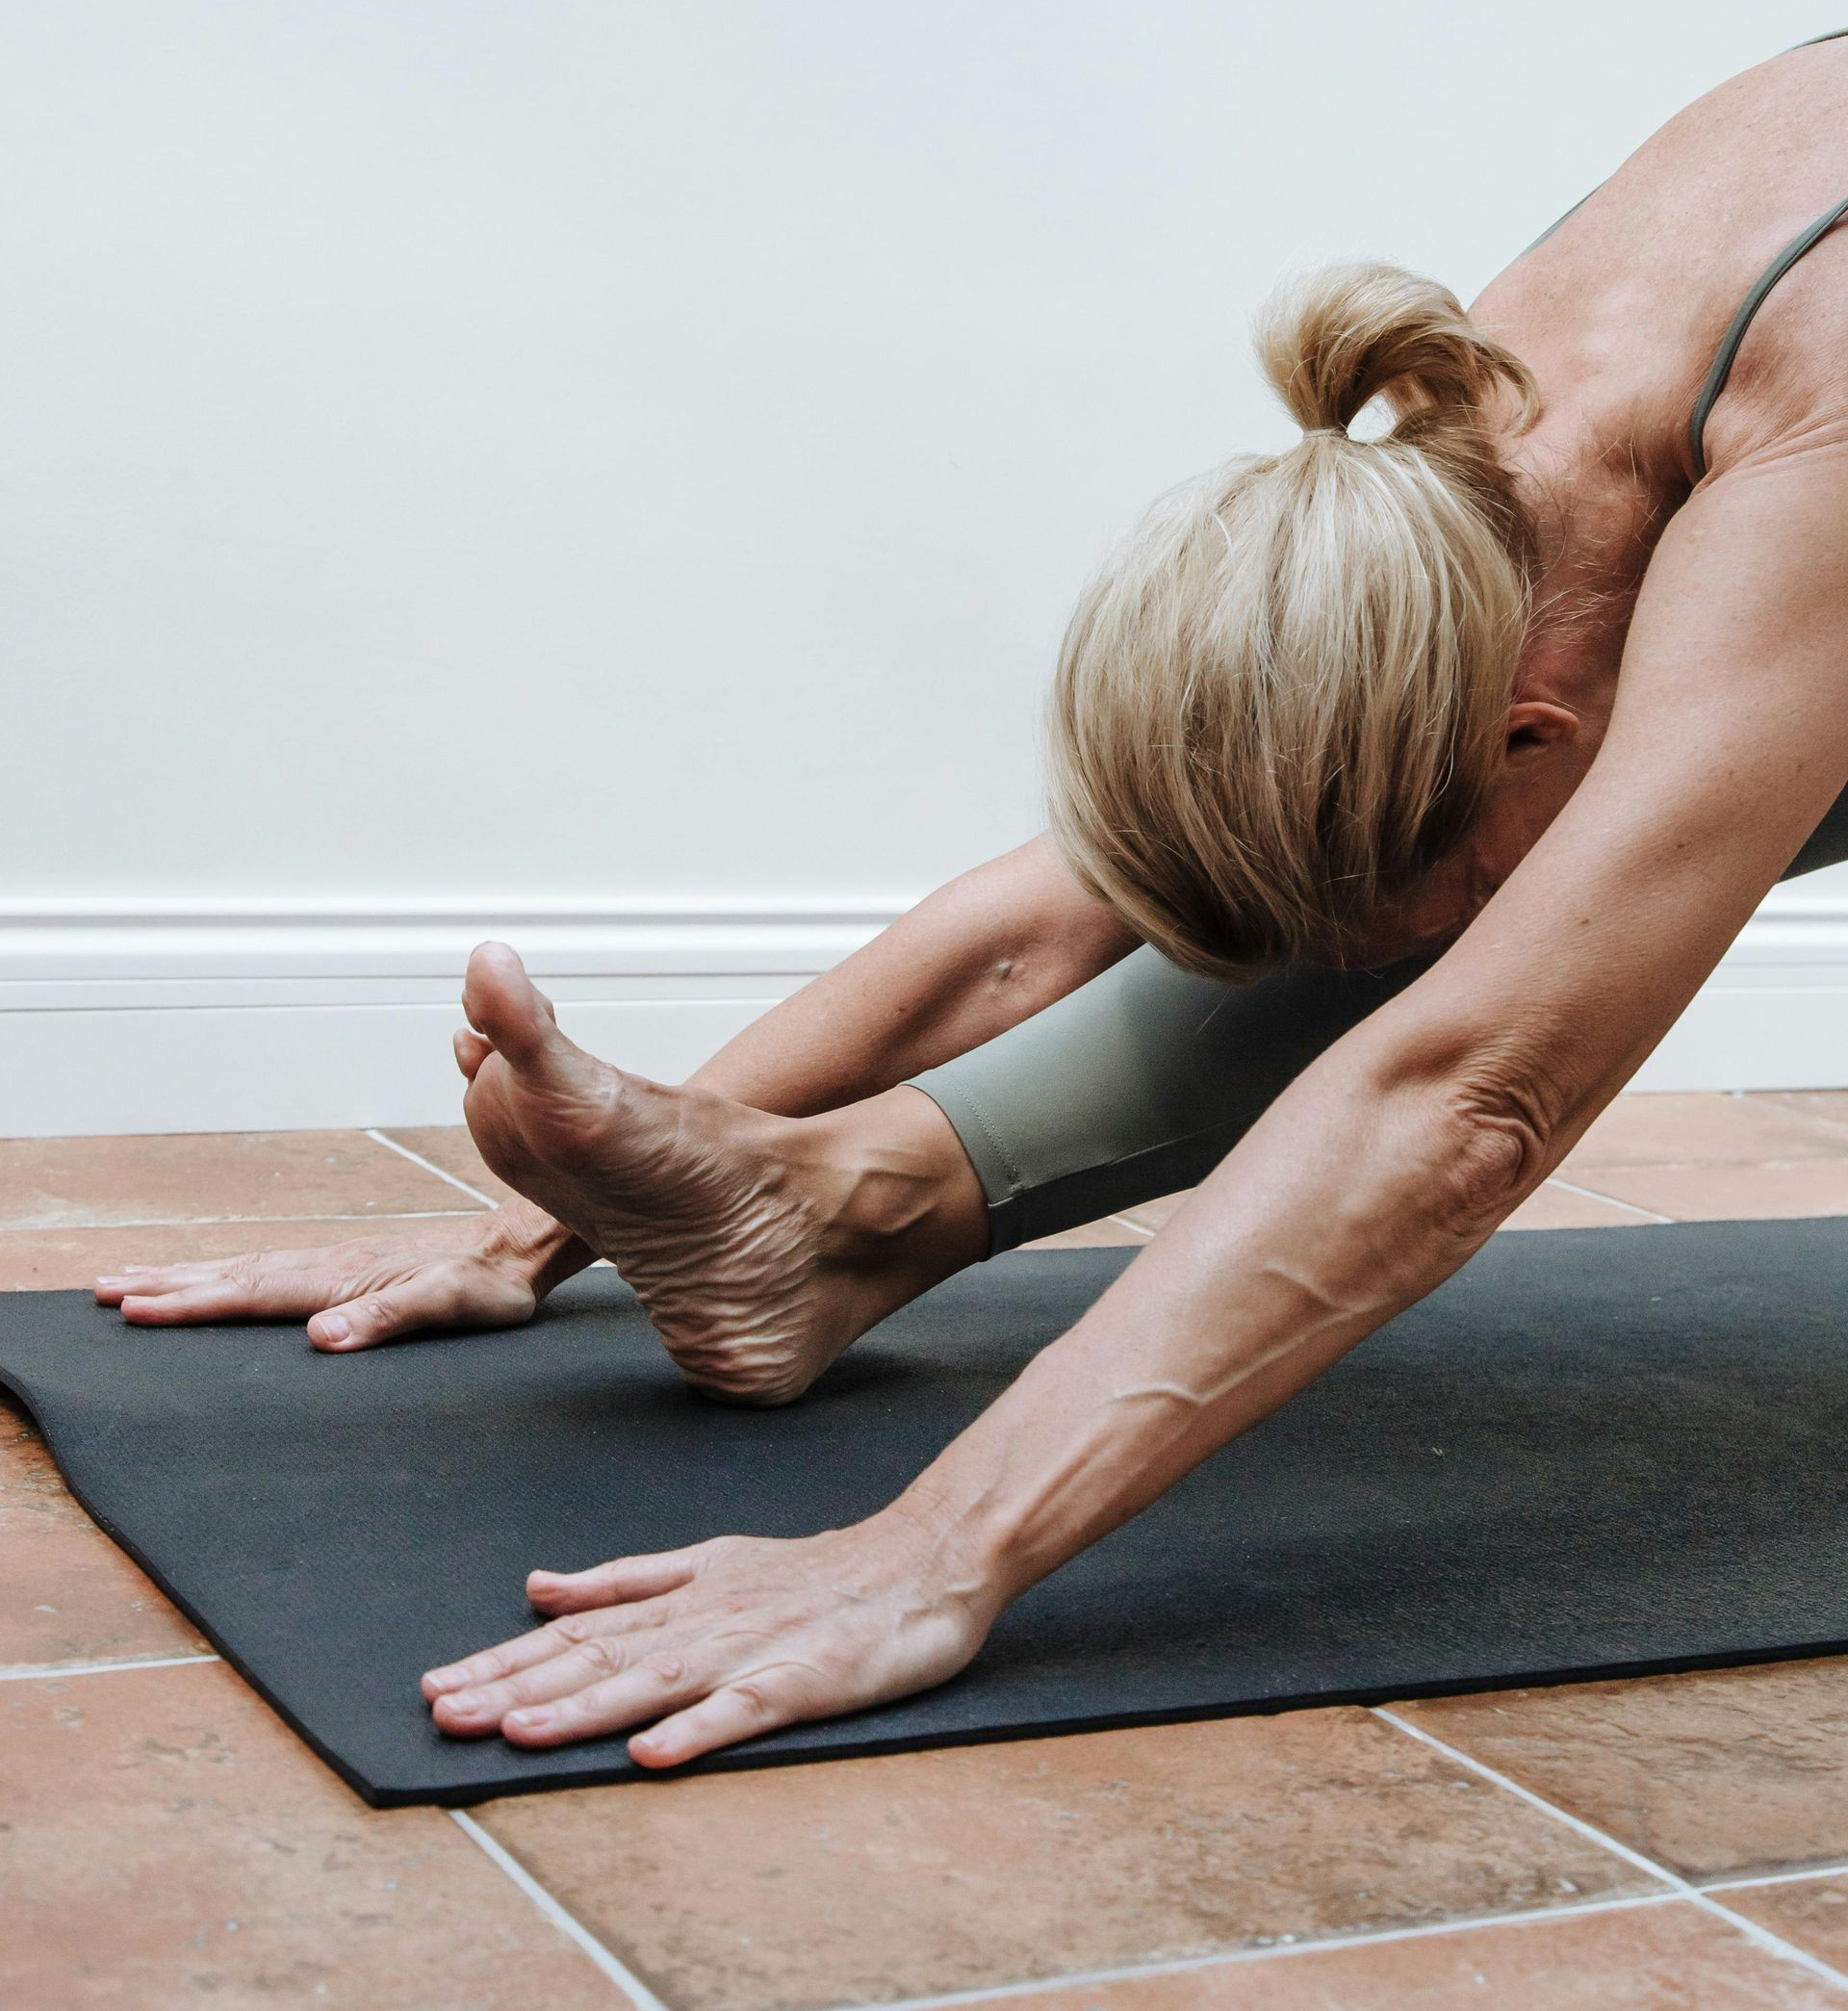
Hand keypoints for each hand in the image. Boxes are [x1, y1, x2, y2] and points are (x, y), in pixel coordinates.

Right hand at [93, 1219, 550, 1350]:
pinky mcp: (351, 1267)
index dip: (190, 1305)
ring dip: (189, 1276)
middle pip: (233, 1277)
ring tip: (135, 1280)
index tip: (131, 1309)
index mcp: (340, 1278)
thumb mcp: (447, 1307)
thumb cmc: (490, 1286)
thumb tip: (320, 1337)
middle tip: (101, 1290)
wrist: (521, 1247)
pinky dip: (229, 1274)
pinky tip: (220, 1279)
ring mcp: (337, 1263)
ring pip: (247, 1268)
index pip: (251, 1295)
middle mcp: (330, 1265)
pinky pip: (273, 1271)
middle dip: (167, 1286)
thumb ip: (386, 1320)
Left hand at [419, 1508, 997, 1766]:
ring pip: (653, 1682)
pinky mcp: (802, 1681)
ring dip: (582, 1709)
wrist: (923, 1562)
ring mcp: (750, 1650)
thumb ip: (625, 1579)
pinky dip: (696, 1731)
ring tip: (517, 1733)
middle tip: (444, 1715)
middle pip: (597, 1656)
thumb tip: (540, 1587)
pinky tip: (651, 1755)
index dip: (505, 1660)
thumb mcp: (710, 1561)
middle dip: (514, 1688)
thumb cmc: (815, 1574)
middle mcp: (702, 1621)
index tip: (439, 1687)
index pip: (577, 1632)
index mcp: (678, 1597)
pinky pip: (743, 1710)